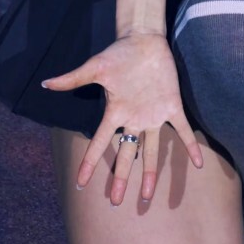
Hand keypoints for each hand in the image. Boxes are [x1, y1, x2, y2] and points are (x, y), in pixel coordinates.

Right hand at [42, 32, 202, 205]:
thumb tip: (45, 84)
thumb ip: (73, 79)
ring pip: (152, 150)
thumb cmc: (119, 53)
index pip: (100, 142)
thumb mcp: (95, 68)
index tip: (80, 183)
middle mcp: (134, 119)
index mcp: (116, 112)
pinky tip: (198, 164)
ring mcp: (154, 115)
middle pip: (126, 154)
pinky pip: (183, 130)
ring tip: (147, 197)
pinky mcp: (172, 106)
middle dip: (121, 178)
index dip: (89, 163)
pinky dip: (190, 146)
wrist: (144, 40)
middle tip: (116, 202)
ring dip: (150, 173)